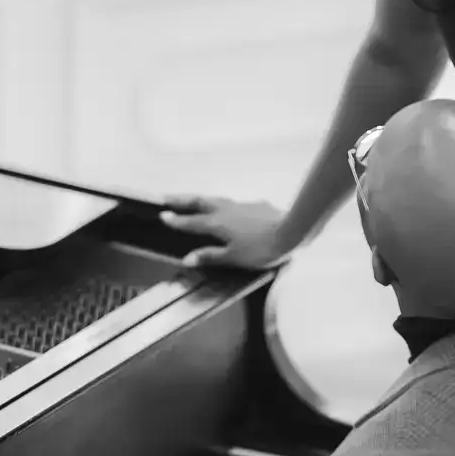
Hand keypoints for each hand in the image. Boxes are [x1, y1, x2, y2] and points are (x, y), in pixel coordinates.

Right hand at [159, 195, 290, 269]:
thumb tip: (187, 258)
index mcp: (217, 224)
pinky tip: (228, 210)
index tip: (162, 215)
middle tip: (167, 197)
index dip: (176, 220)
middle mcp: (226, 210)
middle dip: (181, 200)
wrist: (292, 231)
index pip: (191, 222)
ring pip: (216, 199)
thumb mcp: (233, 257)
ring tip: (192, 199)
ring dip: (201, 199)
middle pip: (199, 201)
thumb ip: (210, 256)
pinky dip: (223, 205)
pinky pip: (234, 204)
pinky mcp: (256, 205)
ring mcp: (242, 205)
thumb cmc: (262, 249)